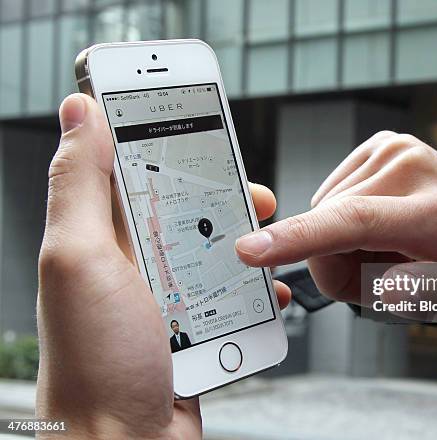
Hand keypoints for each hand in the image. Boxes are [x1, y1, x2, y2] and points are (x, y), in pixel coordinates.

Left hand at [36, 94, 290, 438]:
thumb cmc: (96, 362)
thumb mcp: (80, 260)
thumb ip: (79, 185)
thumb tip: (80, 110)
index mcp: (102, 239)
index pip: (130, 168)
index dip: (161, 136)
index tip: (195, 114)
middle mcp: (132, 265)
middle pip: (184, 209)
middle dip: (222, 196)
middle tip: (252, 193)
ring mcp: (165, 299)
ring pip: (215, 253)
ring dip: (247, 247)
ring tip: (269, 247)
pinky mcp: (194, 331)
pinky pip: (231, 299)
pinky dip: (255, 294)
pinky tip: (269, 294)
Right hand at [236, 131, 436, 338]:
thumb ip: (431, 297)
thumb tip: (384, 287)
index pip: (355, 222)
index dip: (299, 238)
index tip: (250, 251)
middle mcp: (409, 166)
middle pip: (328, 229)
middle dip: (339, 270)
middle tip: (383, 280)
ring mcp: (391, 149)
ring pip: (324, 214)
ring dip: (343, 248)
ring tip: (390, 251)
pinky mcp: (376, 146)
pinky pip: (330, 200)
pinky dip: (345, 225)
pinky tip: (381, 228)